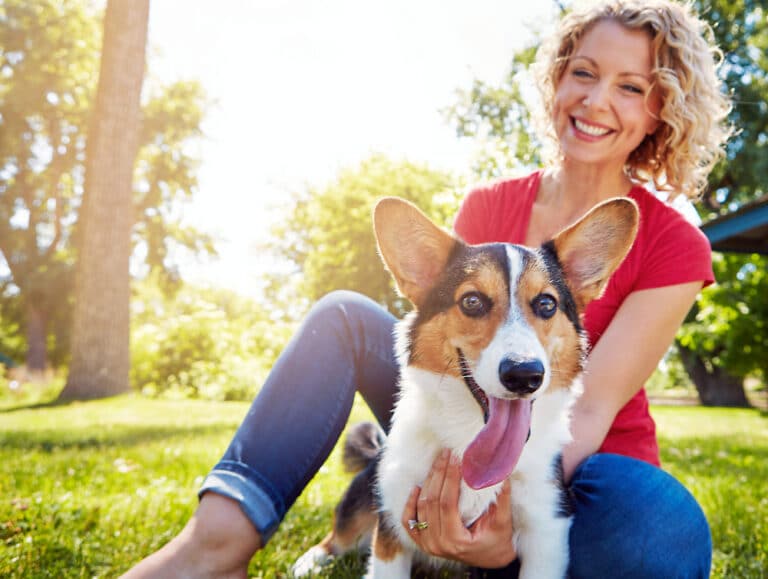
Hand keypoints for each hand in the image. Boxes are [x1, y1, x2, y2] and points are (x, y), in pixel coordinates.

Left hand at [401, 449, 516, 567]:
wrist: (491, 559)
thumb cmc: (498, 542)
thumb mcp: (503, 523)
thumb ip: (502, 500)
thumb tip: (502, 475)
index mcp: (456, 541)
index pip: (447, 503)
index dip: (450, 478)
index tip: (455, 459)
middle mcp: (438, 544)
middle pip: (432, 502)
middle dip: (439, 474)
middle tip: (445, 454)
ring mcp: (428, 544)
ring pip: (421, 507)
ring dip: (428, 482)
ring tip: (437, 463)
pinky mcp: (423, 542)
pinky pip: (409, 521)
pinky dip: (410, 503)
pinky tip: (417, 487)